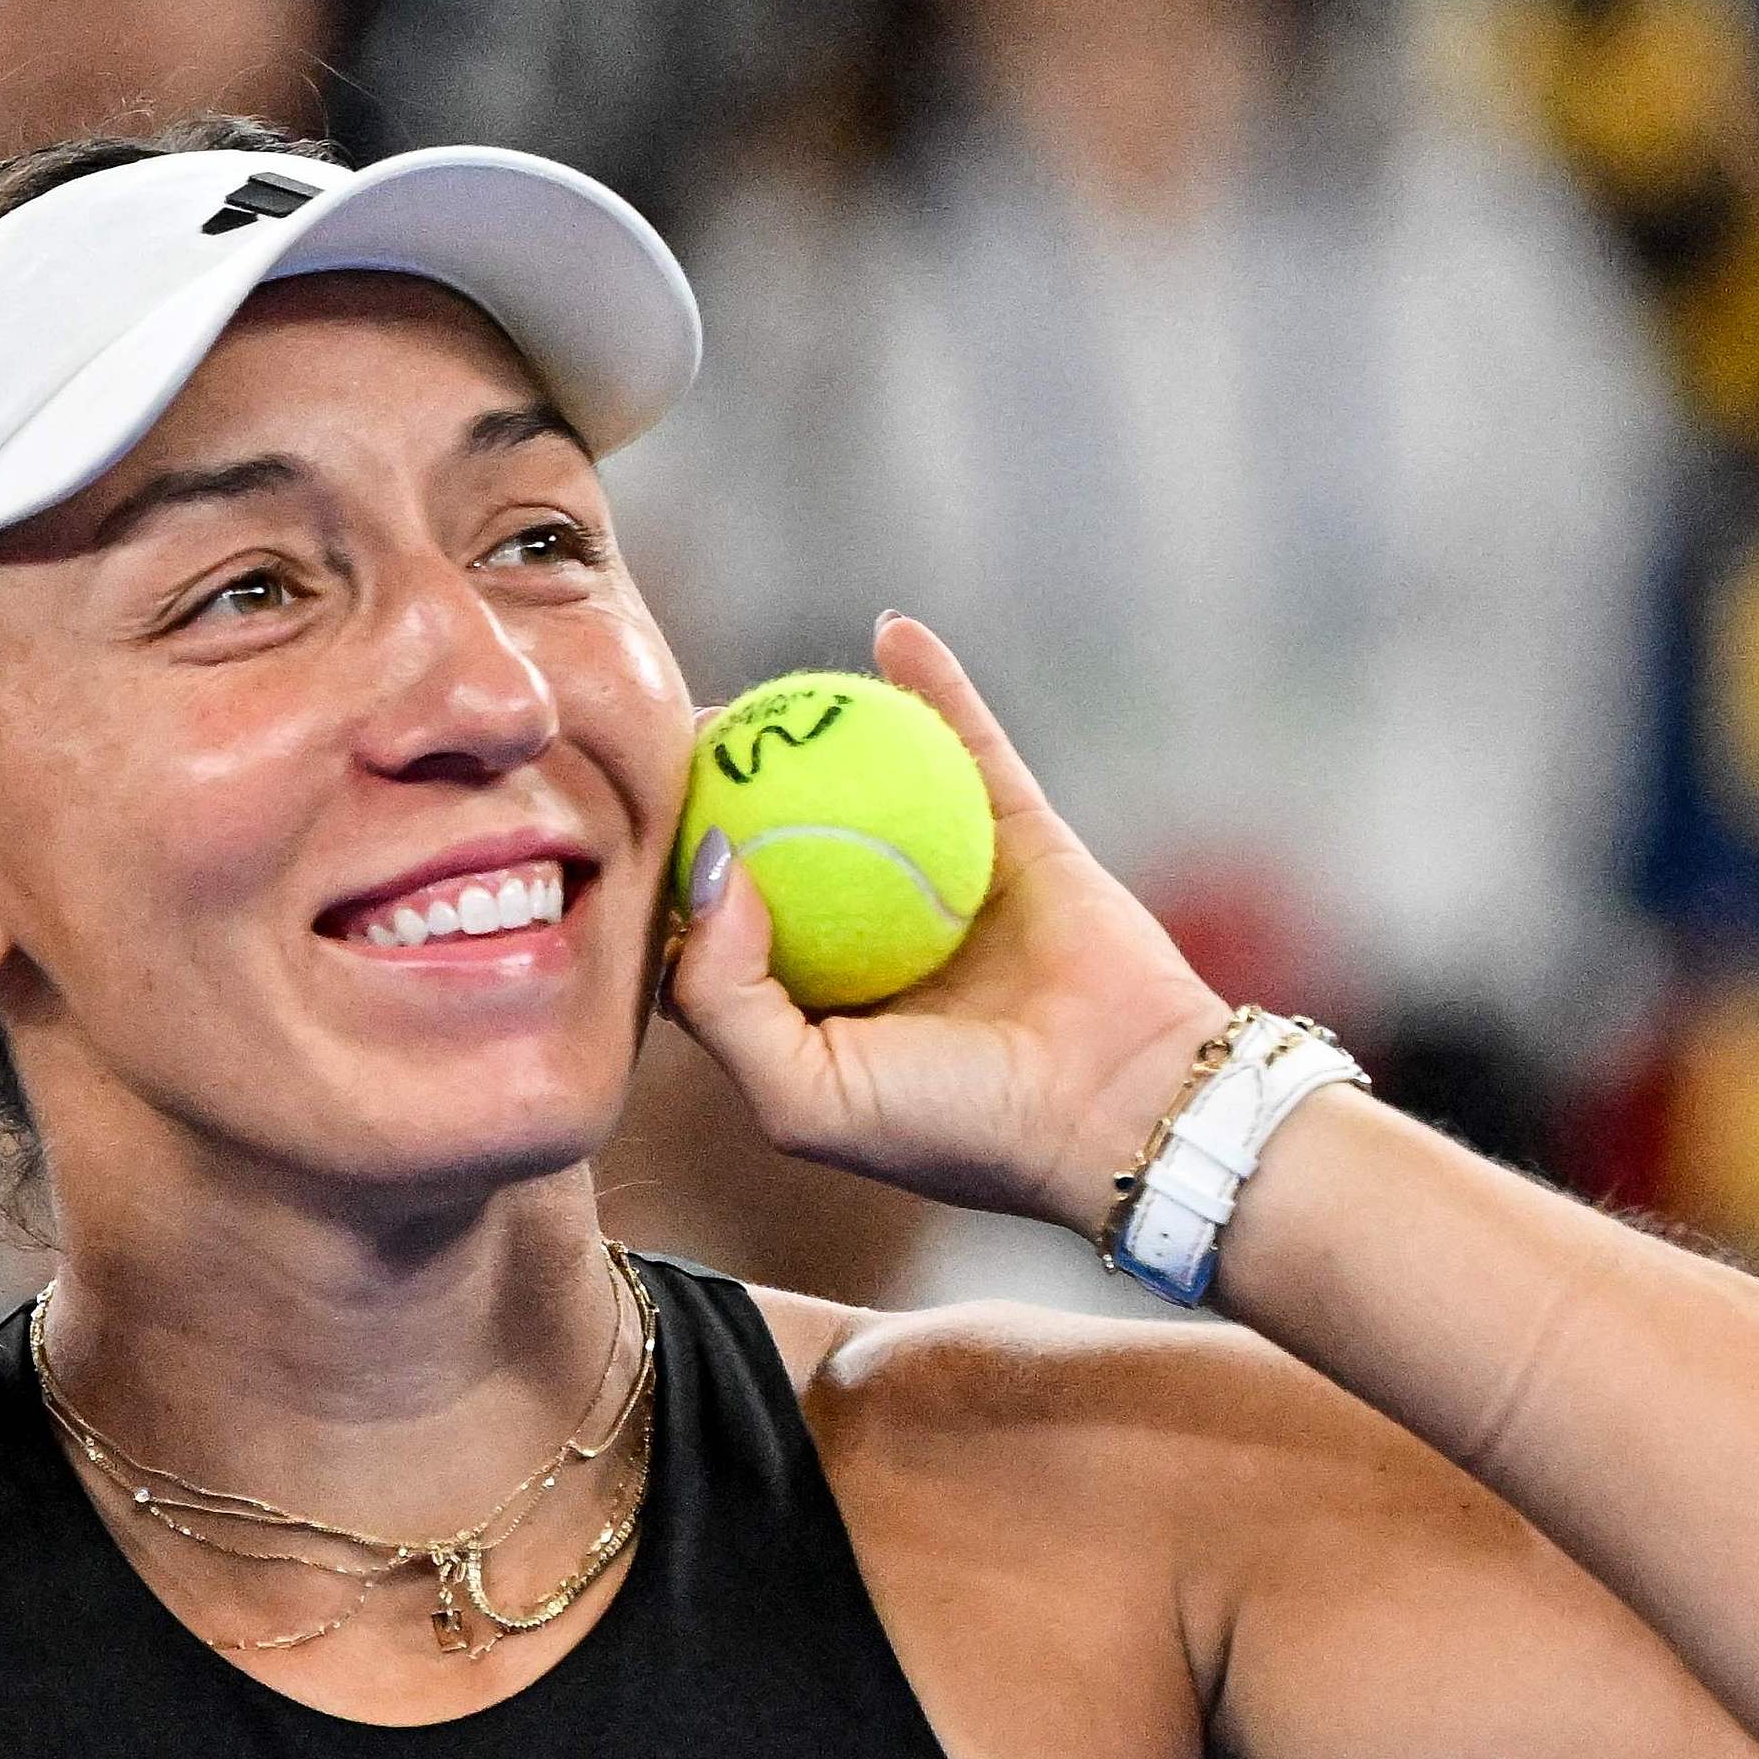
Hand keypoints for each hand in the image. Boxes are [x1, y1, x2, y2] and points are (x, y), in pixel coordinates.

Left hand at [662, 614, 1236, 1235]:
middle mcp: (873, 940)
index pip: (720, 925)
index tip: (642, 815)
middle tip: (695, 735)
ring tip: (770, 692)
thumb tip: (710, 867)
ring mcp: (946, 880)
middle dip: (731, 784)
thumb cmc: (952, 1126)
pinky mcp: (1020, 837)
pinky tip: (892, 632)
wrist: (1115, 1112)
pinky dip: (934, 685)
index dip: (676, 868)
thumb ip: (722, 998)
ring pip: (871, 786)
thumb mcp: (801, 1094)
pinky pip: (970, 745)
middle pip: (786, 840)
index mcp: (813, 1006)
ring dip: (817, 730)